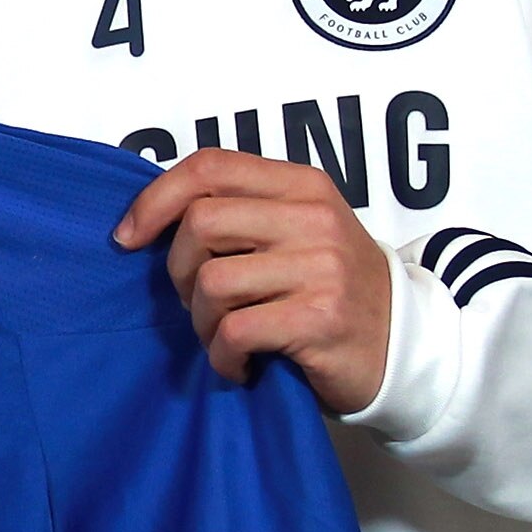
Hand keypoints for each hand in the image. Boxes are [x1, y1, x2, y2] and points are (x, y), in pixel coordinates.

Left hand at [112, 151, 391, 415]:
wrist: (403, 347)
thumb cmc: (330, 290)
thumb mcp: (295, 233)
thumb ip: (240, 214)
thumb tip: (148, 221)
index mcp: (301, 185)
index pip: (209, 167)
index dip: (154, 200)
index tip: (128, 238)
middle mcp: (313, 217)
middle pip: (200, 224)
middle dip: (177, 272)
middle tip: (196, 303)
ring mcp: (321, 267)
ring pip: (211, 282)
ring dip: (201, 322)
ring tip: (224, 338)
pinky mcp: (320, 318)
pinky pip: (234, 331)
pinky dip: (223, 357)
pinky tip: (240, 365)